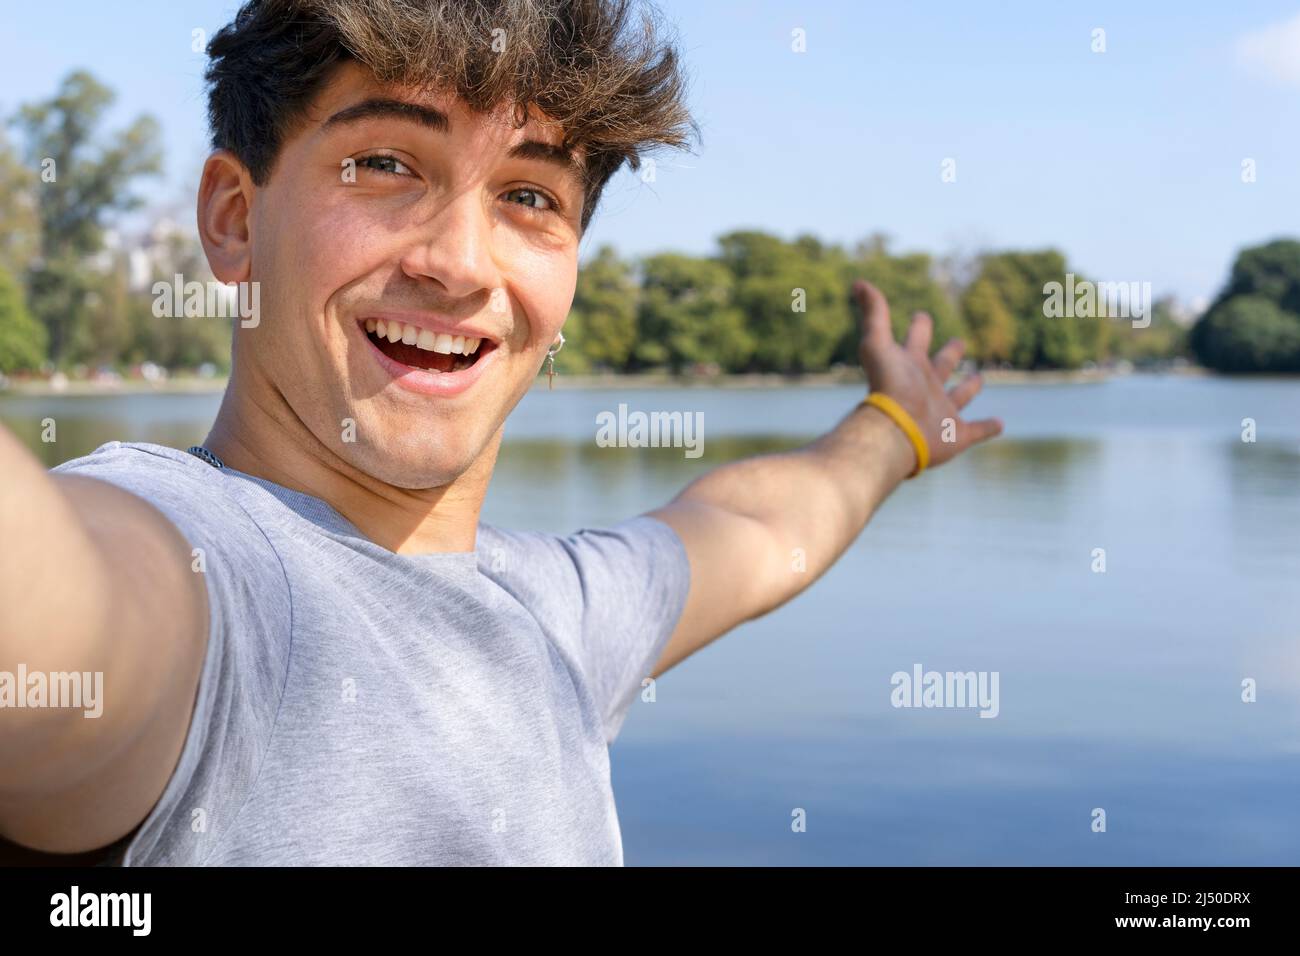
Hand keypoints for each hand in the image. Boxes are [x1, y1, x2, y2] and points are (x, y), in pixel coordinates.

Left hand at [853, 279, 1002, 468]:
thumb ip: (874, 313)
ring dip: (969, 389)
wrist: (894, 431)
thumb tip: (858, 282)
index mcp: (909, 366)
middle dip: (949, 354)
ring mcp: (941, 412)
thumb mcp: (877, 343)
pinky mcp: (956, 435)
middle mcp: (925, 388)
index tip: (921, 315)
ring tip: (979, 379)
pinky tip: (1000, 424)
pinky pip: (976, 431)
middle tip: (958, 342)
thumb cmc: (888, 386)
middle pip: (940, 366)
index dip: (919, 327)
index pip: (916, 340)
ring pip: (959, 397)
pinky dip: (989, 428)